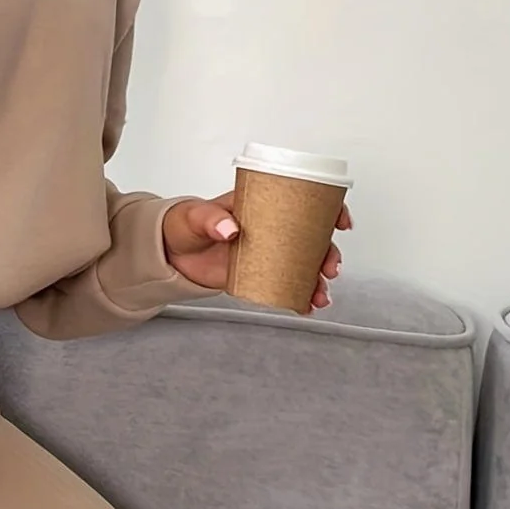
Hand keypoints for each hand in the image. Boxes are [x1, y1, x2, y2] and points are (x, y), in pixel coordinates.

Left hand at [162, 193, 351, 312]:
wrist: (169, 252)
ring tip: (320, 295)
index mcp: (261, 205)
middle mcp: (271, 229)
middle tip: (330, 268)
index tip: (340, 221)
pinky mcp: (258, 274)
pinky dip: (300, 296)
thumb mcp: (195, 216)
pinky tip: (307, 306)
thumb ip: (210, 218)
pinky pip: (286, 284)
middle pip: (312, 238)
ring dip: (318, 280)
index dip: (328, 209)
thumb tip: (230, 227)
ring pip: (304, 264)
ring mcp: (267, 253)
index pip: (303, 201)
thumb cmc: (184, 224)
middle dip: (328, 254)